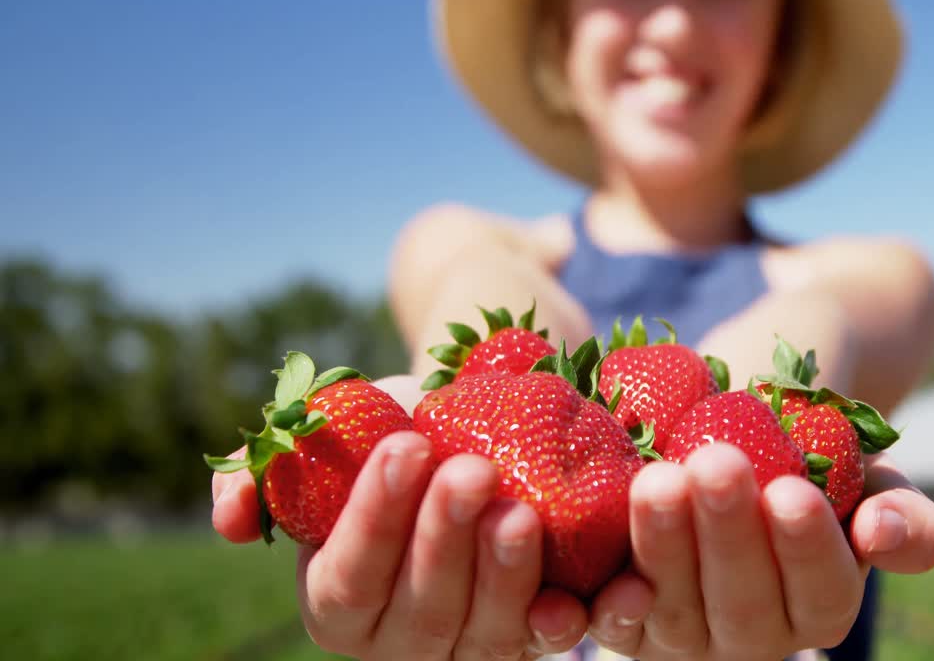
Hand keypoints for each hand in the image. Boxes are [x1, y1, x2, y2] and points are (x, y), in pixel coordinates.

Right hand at [210, 431, 588, 658]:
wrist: (477, 432)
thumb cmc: (398, 432)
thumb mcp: (332, 438)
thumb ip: (267, 470)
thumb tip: (228, 516)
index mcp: (336, 600)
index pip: (350, 572)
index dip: (375, 515)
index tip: (406, 445)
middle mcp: (396, 641)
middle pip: (421, 606)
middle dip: (444, 538)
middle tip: (473, 471)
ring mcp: (464, 649)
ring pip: (482, 631)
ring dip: (503, 575)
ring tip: (520, 512)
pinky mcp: (525, 643)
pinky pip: (539, 644)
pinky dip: (553, 624)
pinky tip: (567, 598)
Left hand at [586, 444, 933, 660]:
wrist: (730, 428)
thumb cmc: (808, 454)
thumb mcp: (868, 477)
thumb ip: (902, 513)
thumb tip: (883, 533)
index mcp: (819, 608)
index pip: (821, 591)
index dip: (807, 547)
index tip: (793, 490)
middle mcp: (753, 637)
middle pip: (743, 603)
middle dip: (728, 533)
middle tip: (717, 463)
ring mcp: (684, 636)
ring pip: (675, 608)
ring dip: (664, 545)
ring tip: (658, 478)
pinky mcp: (626, 622)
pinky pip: (614, 620)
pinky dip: (609, 599)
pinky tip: (608, 555)